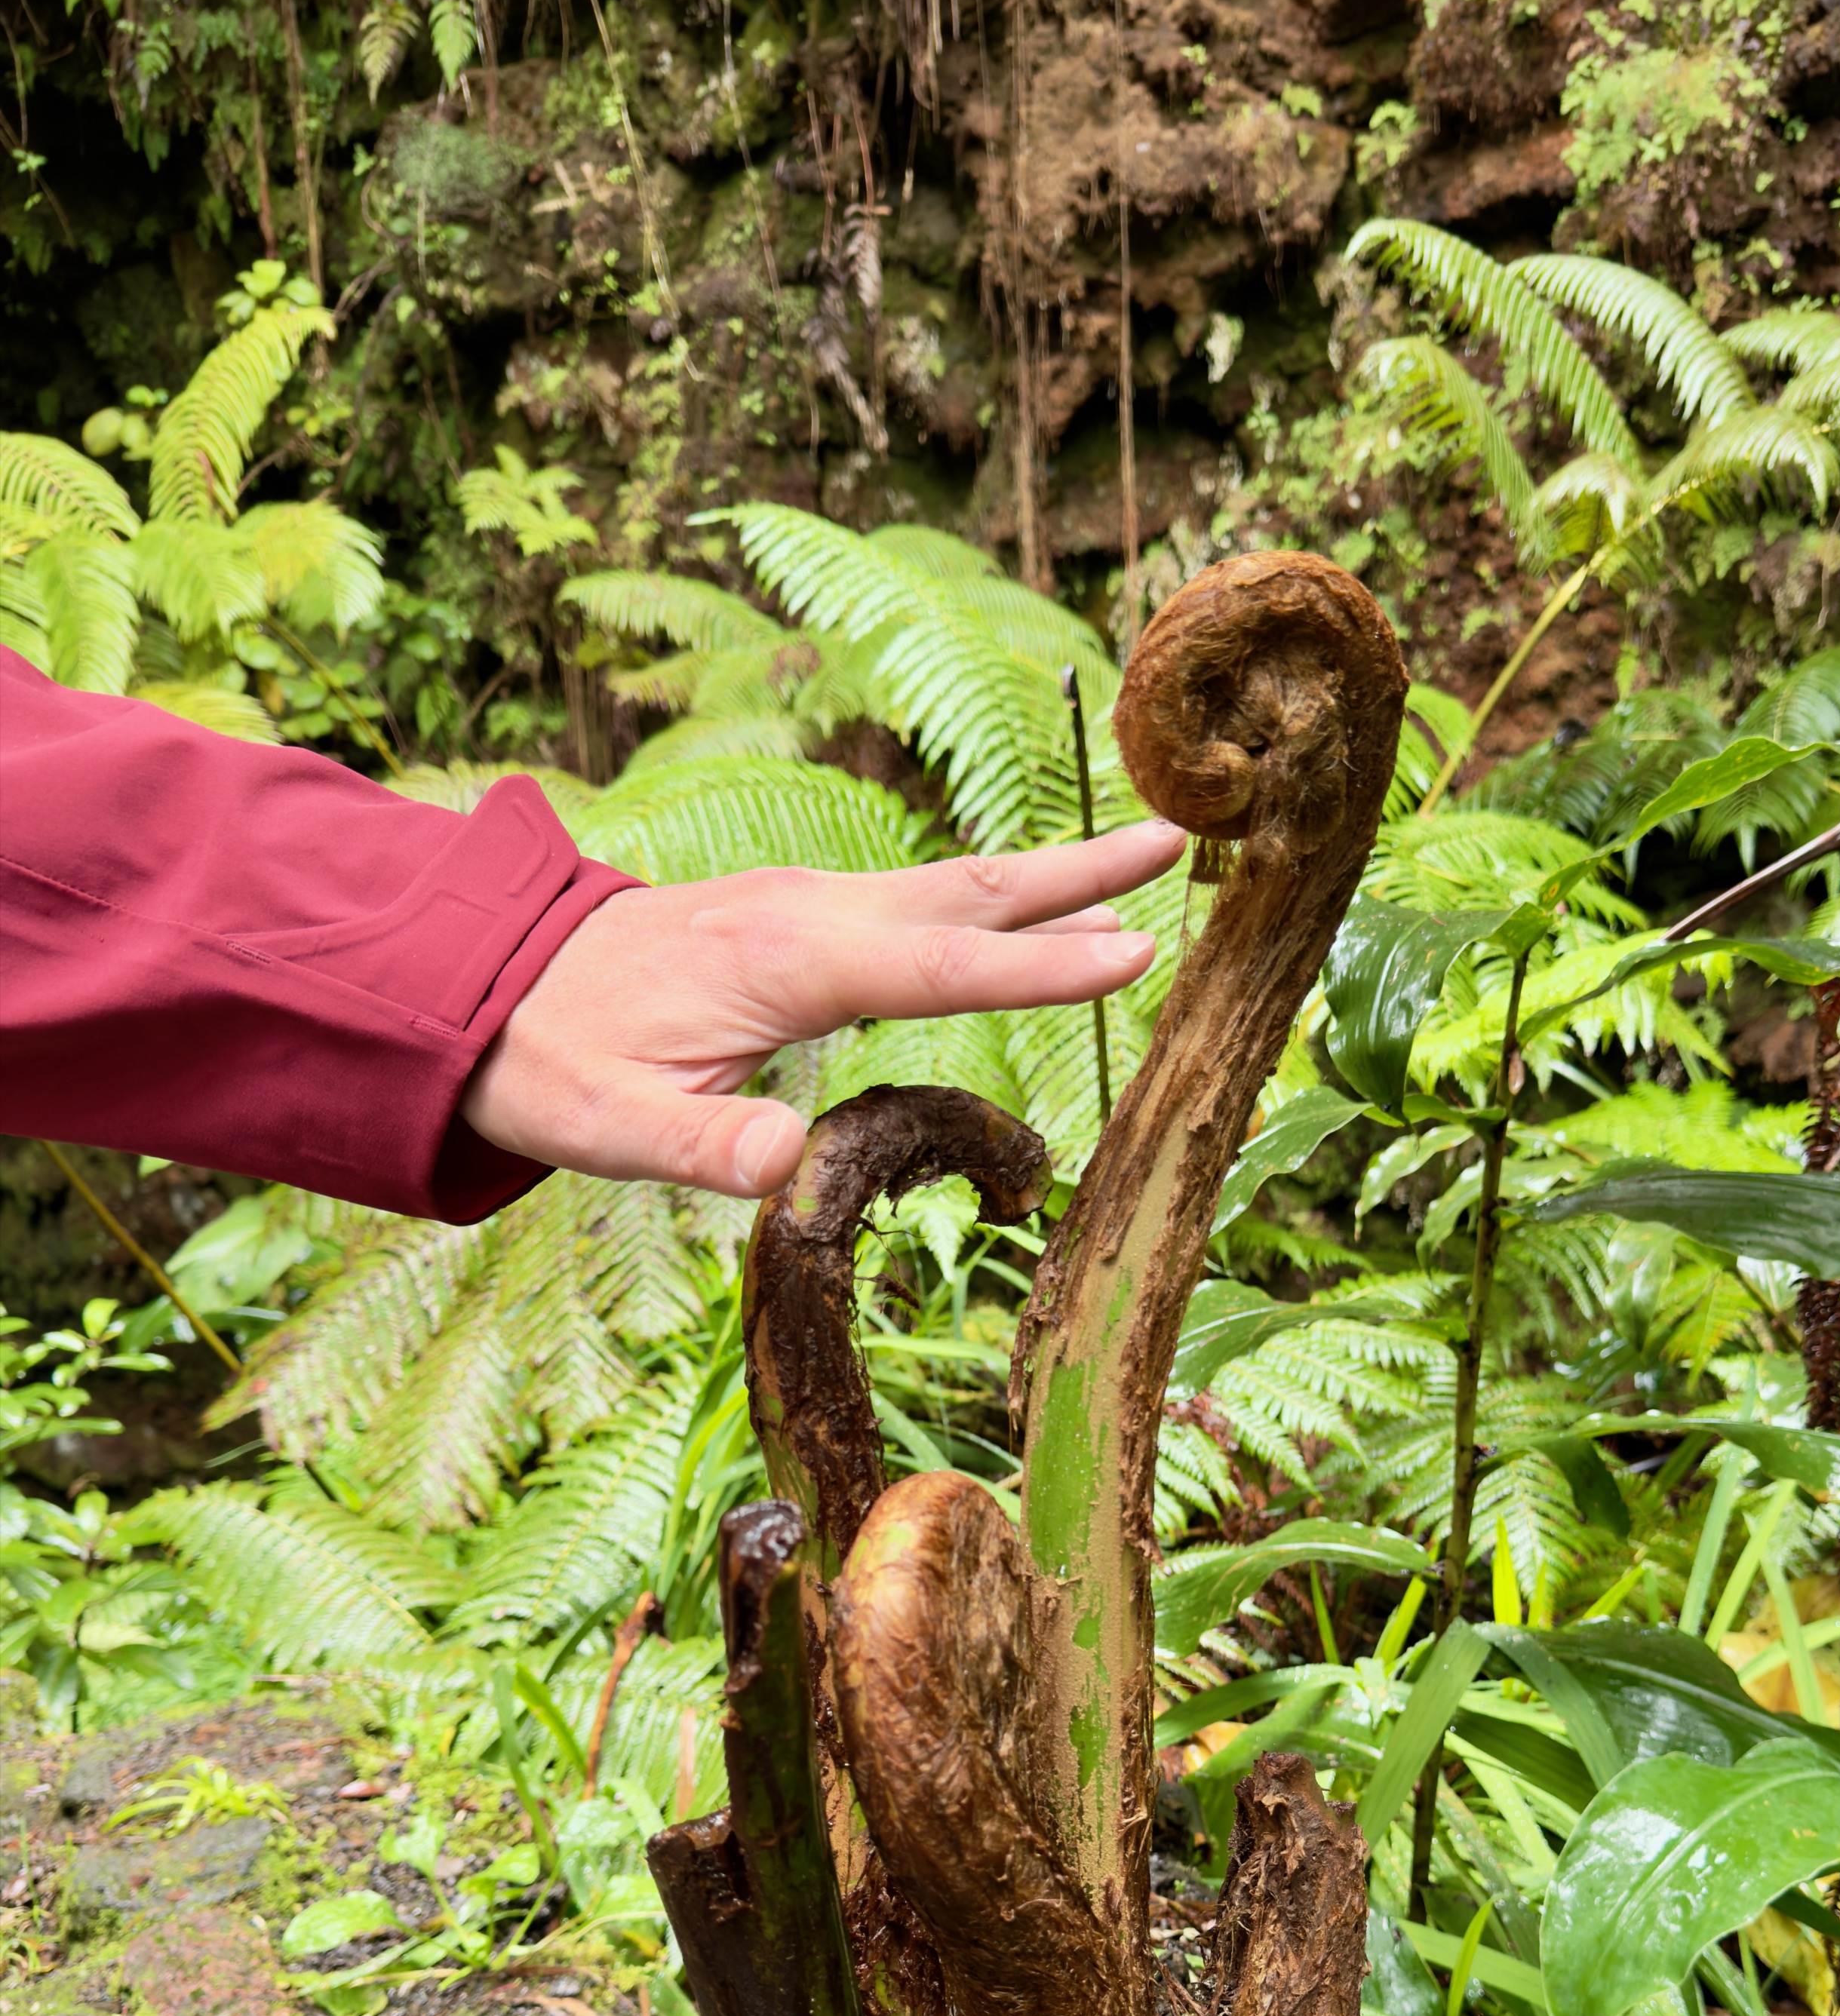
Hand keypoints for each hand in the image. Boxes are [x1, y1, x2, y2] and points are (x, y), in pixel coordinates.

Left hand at [461, 819, 1185, 1196]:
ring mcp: (812, 906)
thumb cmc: (551, 1060)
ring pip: (953, 886)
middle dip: (1079, 872)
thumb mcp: (606, 1125)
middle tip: (1181, 843)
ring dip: (1052, 875)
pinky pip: (925, 900)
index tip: (1134, 949)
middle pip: (969, 892)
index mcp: (781, 958)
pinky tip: (1037, 910)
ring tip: (1147, 860)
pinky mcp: (808, 919)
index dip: (1037, 965)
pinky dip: (998, 897)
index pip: (935, 964)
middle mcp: (811, 912)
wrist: (482, 985)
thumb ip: (698, 1146)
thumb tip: (786, 1172)